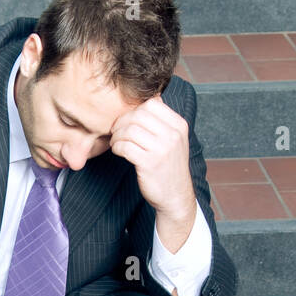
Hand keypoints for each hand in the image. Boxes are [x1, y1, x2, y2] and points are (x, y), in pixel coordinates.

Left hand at [110, 95, 194, 220]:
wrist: (175, 196)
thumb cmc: (169, 166)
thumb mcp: (174, 140)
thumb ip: (162, 122)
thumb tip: (147, 99)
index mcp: (179, 125)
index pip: (152, 104)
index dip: (134, 110)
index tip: (127, 121)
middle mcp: (173, 135)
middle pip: (138, 115)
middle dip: (122, 122)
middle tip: (116, 132)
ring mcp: (162, 149)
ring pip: (130, 130)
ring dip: (117, 136)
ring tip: (116, 143)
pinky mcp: (149, 163)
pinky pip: (125, 146)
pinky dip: (117, 147)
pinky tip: (118, 152)